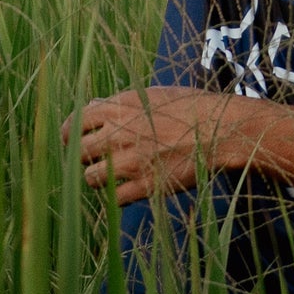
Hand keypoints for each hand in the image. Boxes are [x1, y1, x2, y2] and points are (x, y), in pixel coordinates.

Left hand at [66, 84, 262, 201]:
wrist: (222, 129)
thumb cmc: (191, 108)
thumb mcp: (152, 94)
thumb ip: (119, 102)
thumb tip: (93, 106)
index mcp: (120, 106)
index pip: (76, 121)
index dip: (71, 134)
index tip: (75, 141)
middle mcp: (120, 132)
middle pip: (78, 151)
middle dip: (84, 157)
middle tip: (95, 161)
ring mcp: (132, 160)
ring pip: (91, 178)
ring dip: (97, 179)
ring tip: (112, 178)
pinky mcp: (147, 185)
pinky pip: (113, 199)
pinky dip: (115, 198)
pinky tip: (126, 192)